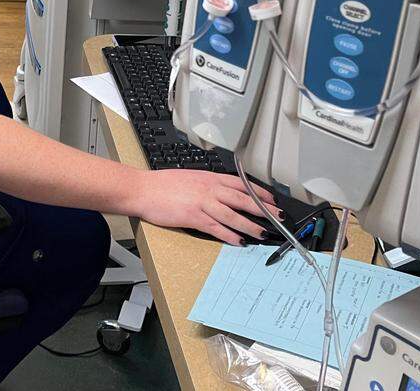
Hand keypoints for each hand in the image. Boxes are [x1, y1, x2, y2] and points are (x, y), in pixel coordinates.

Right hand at [135, 170, 283, 244]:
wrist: (142, 189)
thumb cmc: (161, 185)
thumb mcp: (189, 177)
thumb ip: (206, 184)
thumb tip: (220, 193)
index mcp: (208, 177)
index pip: (241, 184)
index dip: (259, 192)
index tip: (271, 199)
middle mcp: (208, 188)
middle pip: (243, 199)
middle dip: (263, 209)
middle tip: (277, 217)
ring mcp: (202, 203)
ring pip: (233, 215)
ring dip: (250, 226)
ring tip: (262, 234)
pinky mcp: (193, 217)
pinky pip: (217, 228)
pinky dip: (230, 235)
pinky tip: (238, 241)